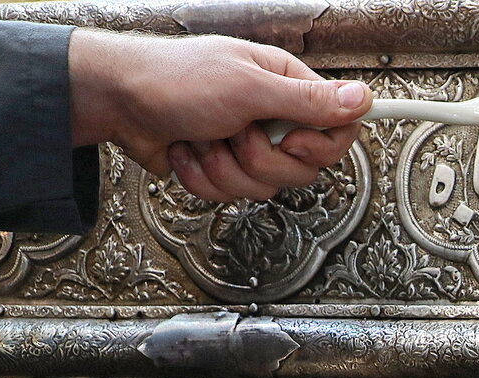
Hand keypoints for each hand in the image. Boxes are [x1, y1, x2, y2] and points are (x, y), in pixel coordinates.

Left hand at [68, 29, 372, 201]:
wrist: (116, 102)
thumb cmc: (172, 80)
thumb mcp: (247, 86)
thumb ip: (308, 101)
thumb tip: (362, 98)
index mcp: (286, 88)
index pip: (337, 129)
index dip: (319, 147)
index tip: (289, 141)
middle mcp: (272, 118)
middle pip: (302, 169)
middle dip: (260, 160)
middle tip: (234, 132)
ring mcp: (248, 147)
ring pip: (265, 188)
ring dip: (226, 168)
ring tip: (203, 137)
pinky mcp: (224, 169)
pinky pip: (231, 196)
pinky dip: (203, 177)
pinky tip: (188, 150)